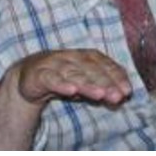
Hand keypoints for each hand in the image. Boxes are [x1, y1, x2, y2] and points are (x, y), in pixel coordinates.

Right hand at [16, 49, 132, 107]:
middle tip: (117, 96)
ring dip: (87, 84)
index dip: (116, 76)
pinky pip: (51, 79)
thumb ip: (101, 89)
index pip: (103, 64)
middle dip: (105, 82)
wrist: (28, 77)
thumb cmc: (63, 78)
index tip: (127, 91)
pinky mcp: (39, 75)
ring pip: (73, 73)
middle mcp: (71, 57)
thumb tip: (121, 98)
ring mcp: (55, 64)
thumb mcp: (83, 84)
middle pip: (90, 69)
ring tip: (100, 94)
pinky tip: (71, 91)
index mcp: (85, 56)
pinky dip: (61, 84)